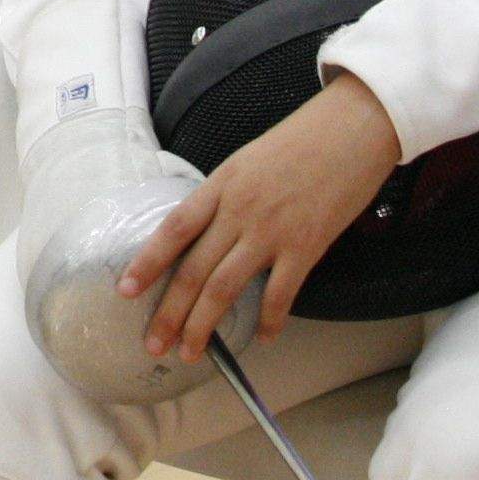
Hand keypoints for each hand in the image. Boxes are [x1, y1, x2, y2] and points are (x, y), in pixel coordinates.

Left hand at [120, 72, 401, 358]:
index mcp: (221, 185)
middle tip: (154, 344)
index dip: (147, 262)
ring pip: (225, 288)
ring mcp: (272, 230)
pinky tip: (263, 338)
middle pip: (193, 269)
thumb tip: (207, 232)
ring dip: (204, 325)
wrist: (352, 128)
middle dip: (169, 312)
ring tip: (191, 352)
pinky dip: (270, 320)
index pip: (173, 229)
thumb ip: (226, 196)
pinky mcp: (307, 245)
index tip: (125, 289)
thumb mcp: (248, 160)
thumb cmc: (303, 140)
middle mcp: (239, 210)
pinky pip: (281, 293)